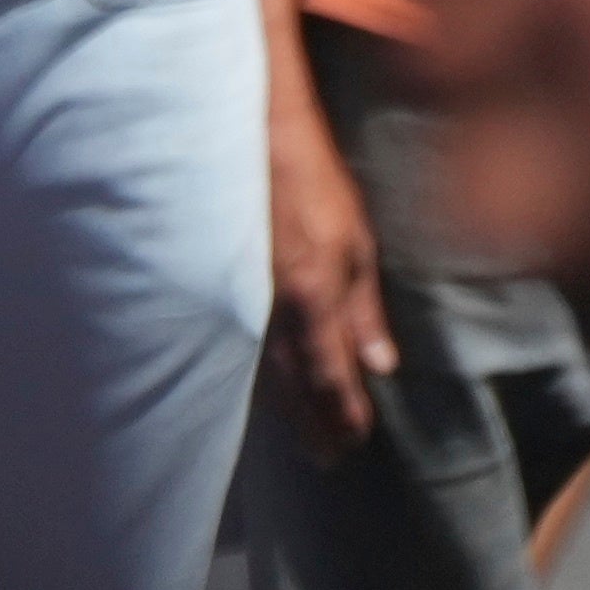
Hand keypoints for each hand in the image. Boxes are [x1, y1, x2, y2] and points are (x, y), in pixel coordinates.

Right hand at [265, 61, 390, 443]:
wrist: (246, 130)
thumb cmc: (310, 177)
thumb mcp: (355, 238)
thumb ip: (364, 306)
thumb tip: (380, 363)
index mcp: (312, 297)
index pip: (329, 378)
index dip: (342, 415)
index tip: (353, 443)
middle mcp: (270, 308)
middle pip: (290, 387)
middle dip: (310, 425)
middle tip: (326, 459)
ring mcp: (235, 297)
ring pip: (257, 370)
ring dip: (281, 407)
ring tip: (297, 435)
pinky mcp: (209, 284)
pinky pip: (231, 342)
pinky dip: (251, 371)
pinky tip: (255, 384)